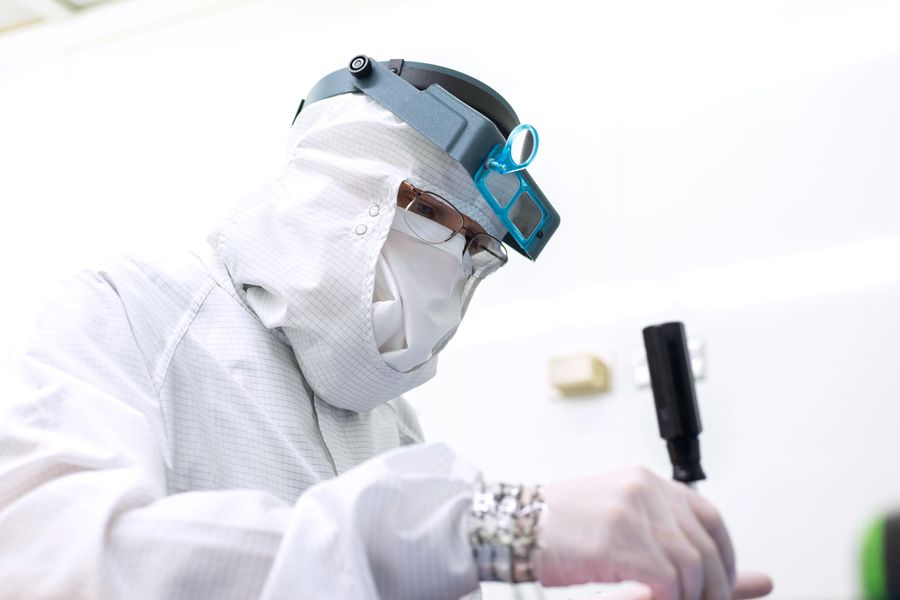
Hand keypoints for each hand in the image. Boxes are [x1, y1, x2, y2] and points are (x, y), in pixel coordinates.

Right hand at [535, 467, 772, 599]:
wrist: (511, 527)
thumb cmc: (556, 531)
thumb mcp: (618, 529)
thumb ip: (669, 546)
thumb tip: (746, 577)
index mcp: (644, 481)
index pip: (709, 517)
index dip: (722, 557)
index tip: (717, 584)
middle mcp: (644, 490)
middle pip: (706, 547)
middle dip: (710, 589)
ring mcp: (632, 512)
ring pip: (692, 569)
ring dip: (684, 598)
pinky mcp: (619, 539)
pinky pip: (668, 582)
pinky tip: (642, 599)